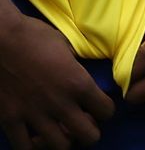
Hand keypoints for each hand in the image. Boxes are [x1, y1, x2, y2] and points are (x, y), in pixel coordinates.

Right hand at [0, 15, 113, 148]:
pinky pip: (24, 148)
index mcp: (78, 83)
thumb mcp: (66, 47)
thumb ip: (76, 68)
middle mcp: (60, 103)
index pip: (107, 111)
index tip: (98, 106)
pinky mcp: (9, 120)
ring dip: (63, 140)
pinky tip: (33, 137)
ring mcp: (34, 114)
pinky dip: (31, 146)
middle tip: (81, 122)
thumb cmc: (32, 35)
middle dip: (89, 131)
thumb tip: (79, 77)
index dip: (105, 110)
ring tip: (59, 131)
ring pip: (60, 146)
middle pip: (89, 136)